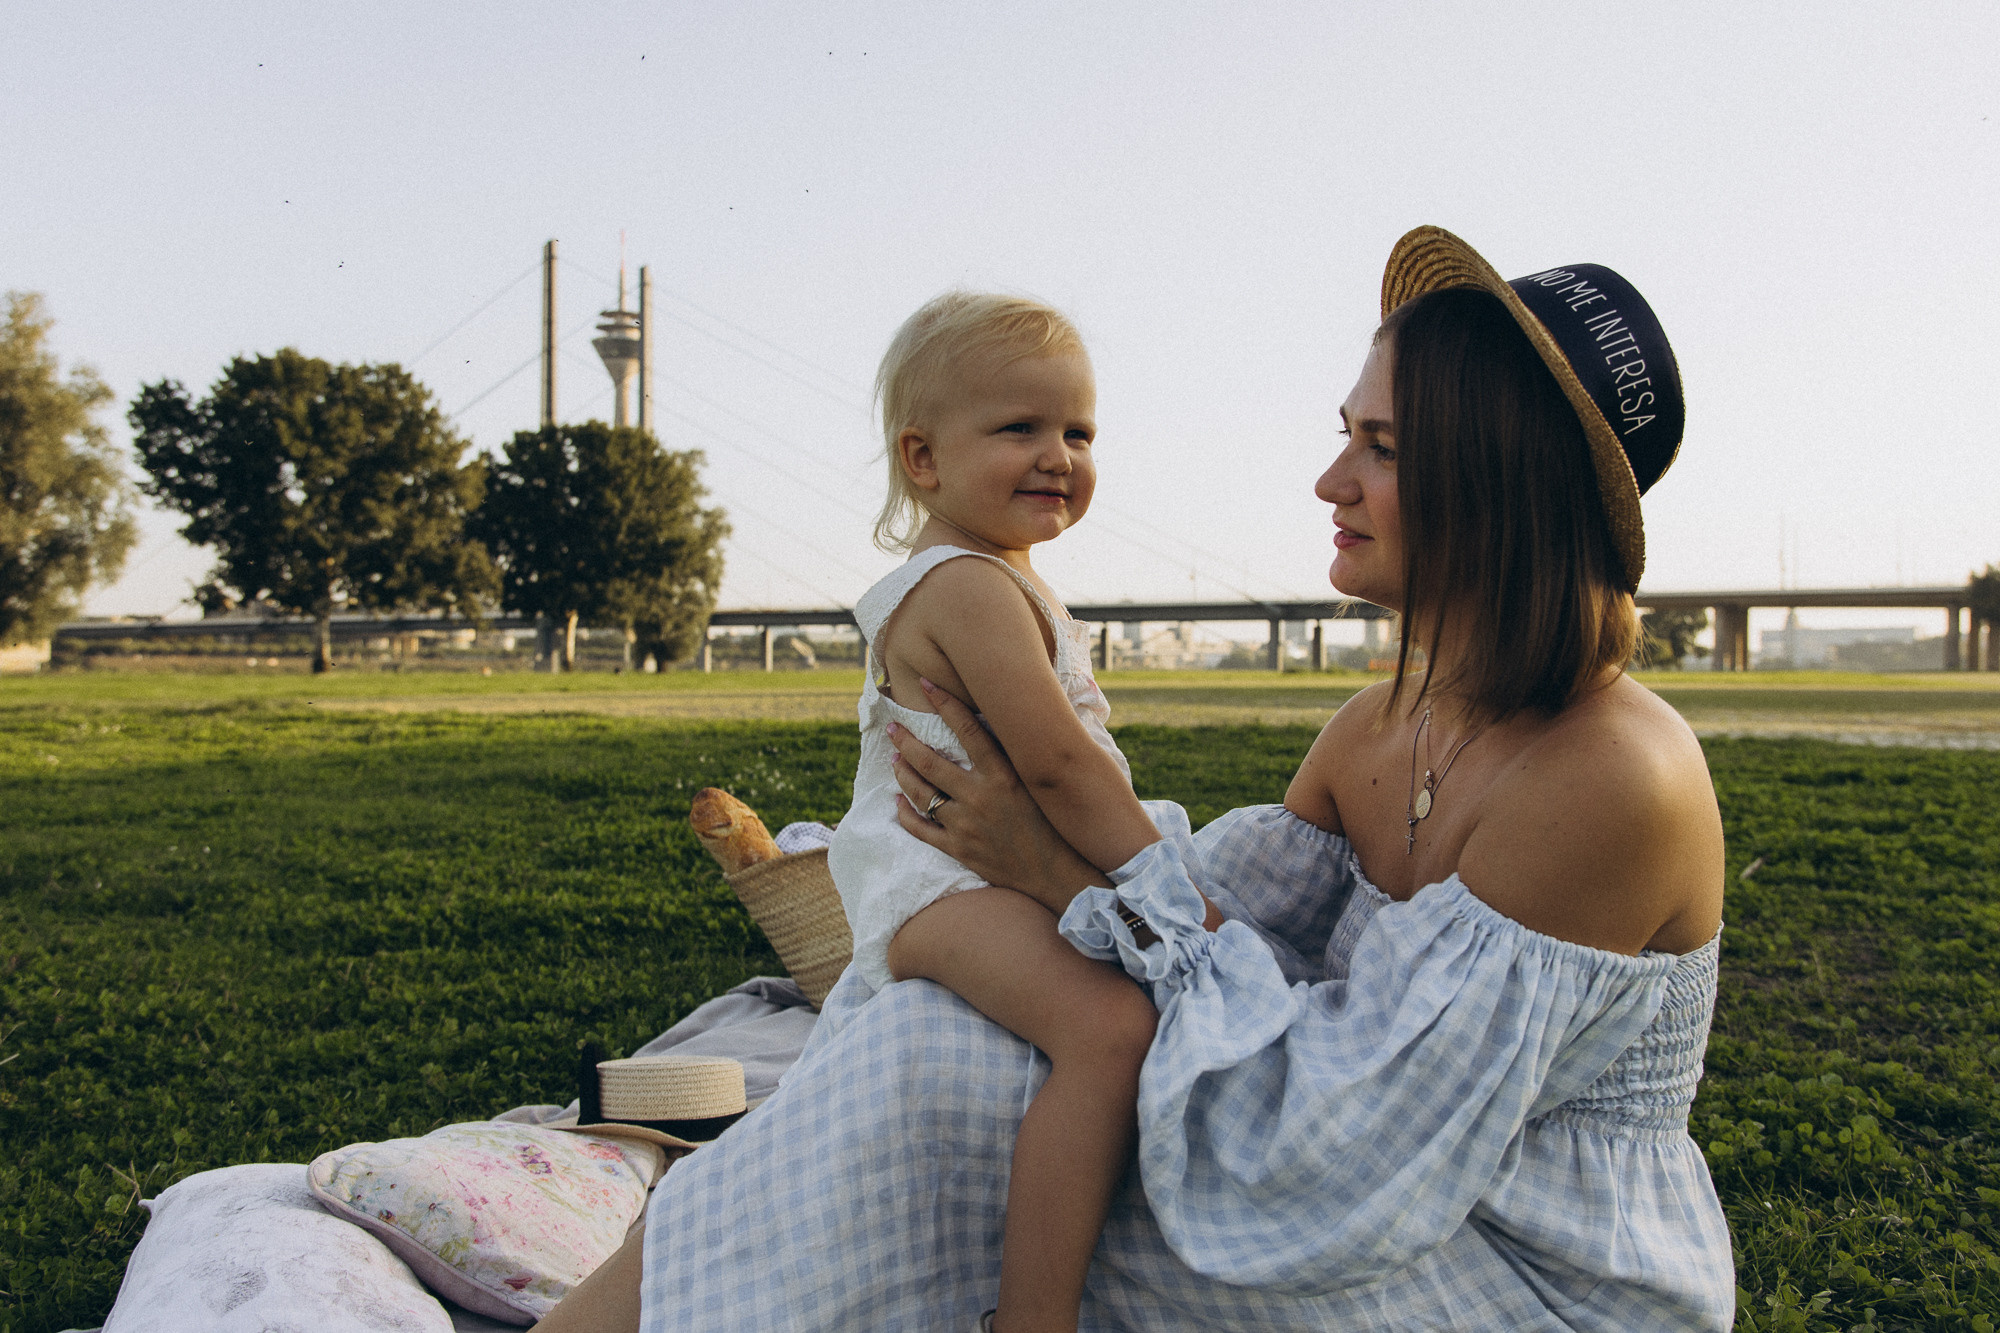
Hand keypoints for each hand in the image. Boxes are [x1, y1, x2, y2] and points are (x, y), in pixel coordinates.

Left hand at [889, 678, 1107, 914]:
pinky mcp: (958, 850)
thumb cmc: (1054, 824)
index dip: (945, 704)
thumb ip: (1017, 756)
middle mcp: (980, 797)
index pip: (967, 731)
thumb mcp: (1038, 783)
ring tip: (895, 759)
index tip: (926, 686)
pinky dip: (904, 814)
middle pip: (930, 762)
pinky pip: (920, 830)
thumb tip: (1006, 723)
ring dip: (903, 773)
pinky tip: (897, 802)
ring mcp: (965, 825)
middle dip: (906, 742)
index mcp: (1003, 776)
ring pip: (920, 794)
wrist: (1055, 872)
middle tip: (893, 728)